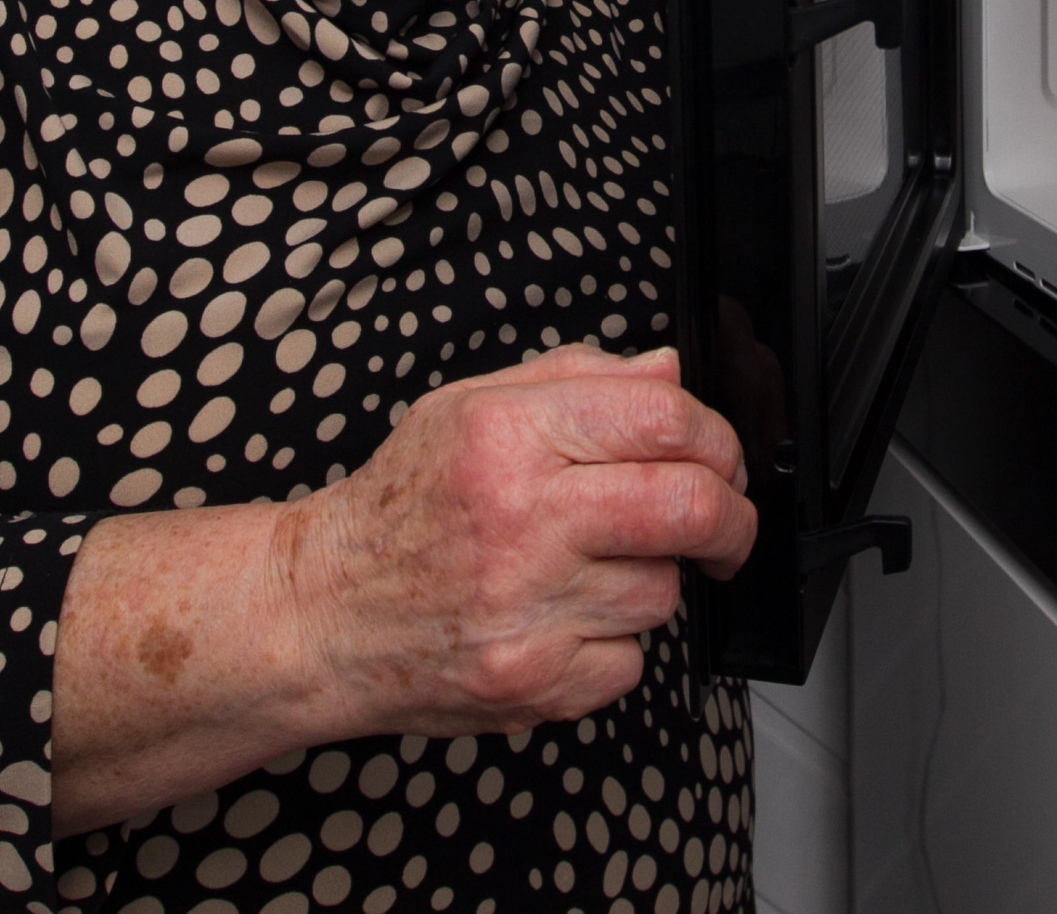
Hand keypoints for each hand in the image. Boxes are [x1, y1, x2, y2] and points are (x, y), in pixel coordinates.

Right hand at [280, 345, 754, 733]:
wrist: (324, 613)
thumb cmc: (399, 508)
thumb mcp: (468, 407)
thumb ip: (576, 379)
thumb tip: (668, 373)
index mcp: (506, 435)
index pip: (664, 419)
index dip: (717, 439)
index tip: (721, 459)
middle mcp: (520, 519)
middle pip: (691, 509)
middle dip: (732, 518)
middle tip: (725, 523)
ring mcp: (529, 608)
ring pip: (665, 591)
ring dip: (649, 580)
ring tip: (585, 569)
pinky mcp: (536, 681)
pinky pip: (631, 661)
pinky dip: (612, 645)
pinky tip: (559, 620)